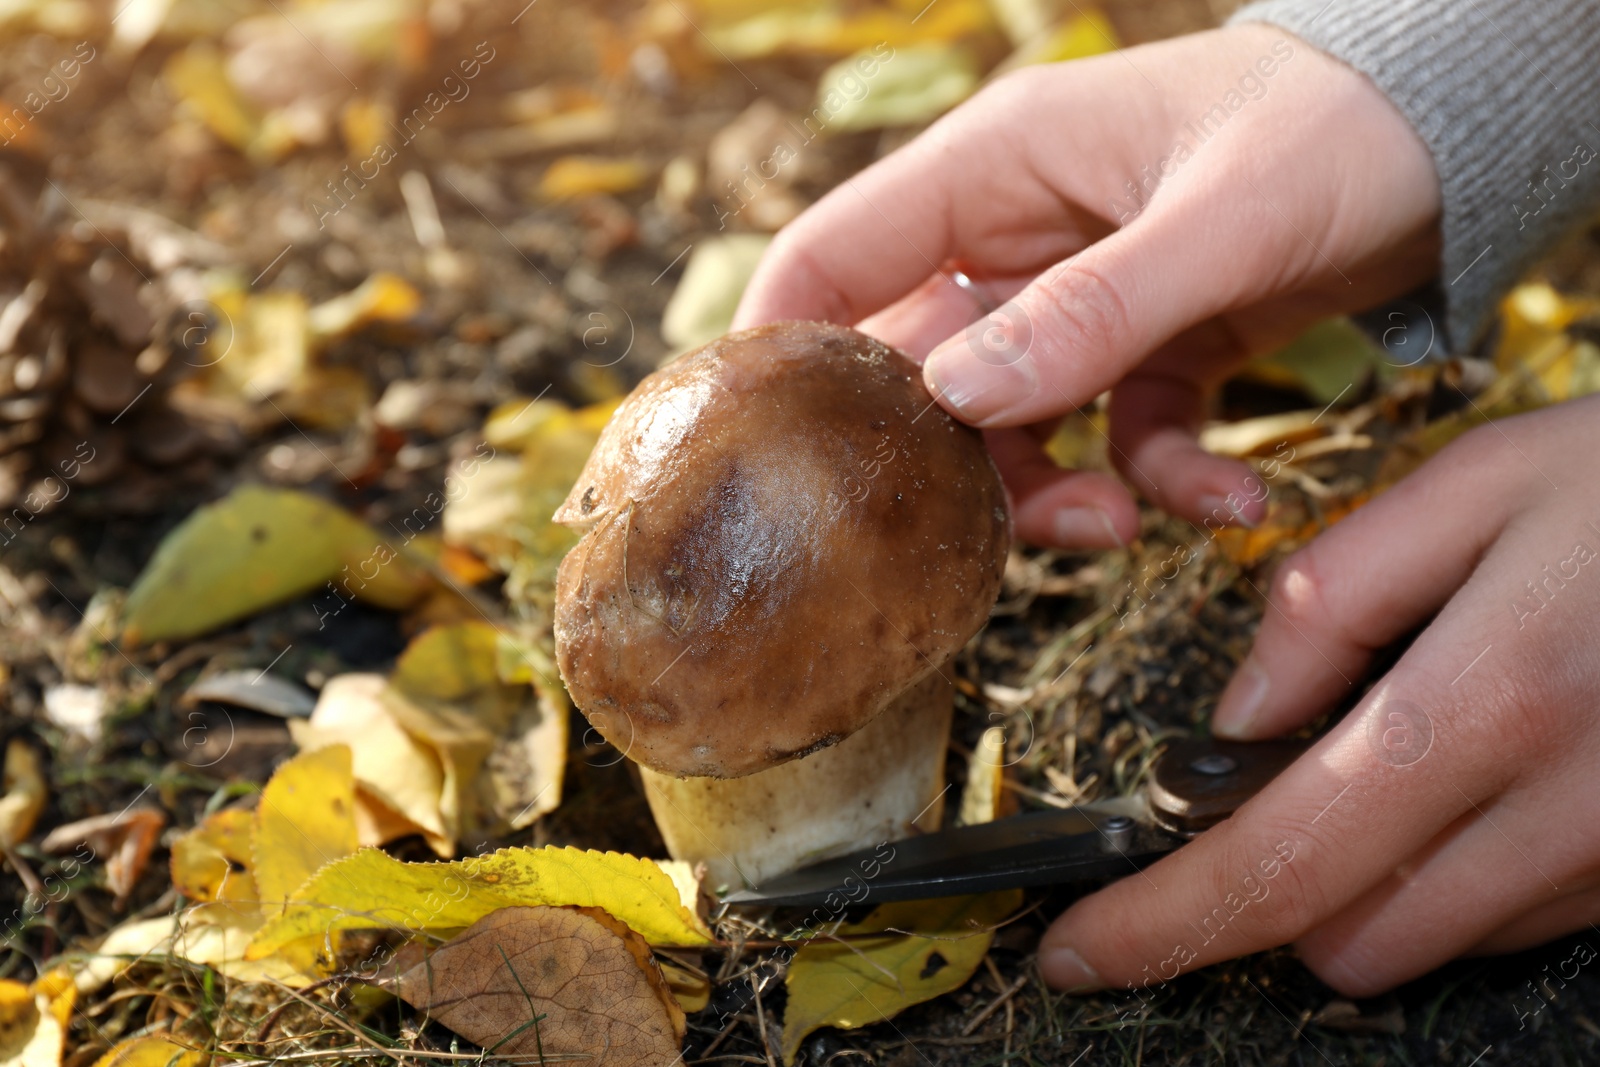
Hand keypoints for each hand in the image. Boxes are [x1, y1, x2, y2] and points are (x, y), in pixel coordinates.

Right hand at [734, 24, 1439, 548]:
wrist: (1455, 136)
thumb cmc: (1338, 125)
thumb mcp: (1221, 218)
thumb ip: (1092, 312)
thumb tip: (958, 398)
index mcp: (995, 168)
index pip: (832, 256)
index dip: (779, 351)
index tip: (757, 451)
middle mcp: (1019, 238)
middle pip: (918, 367)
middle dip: (944, 458)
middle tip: (975, 531)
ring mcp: (1082, 299)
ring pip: (1013, 422)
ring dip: (1054, 493)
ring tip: (1121, 532)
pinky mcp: (1152, 349)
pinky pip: (1121, 438)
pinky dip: (1163, 481)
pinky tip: (1229, 501)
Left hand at [1039, 397, 1599, 996]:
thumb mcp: (1478, 483)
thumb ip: (1333, 599)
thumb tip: (1238, 721)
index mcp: (1486, 701)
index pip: (1279, 863)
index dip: (1159, 924)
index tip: (1080, 949)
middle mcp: (1563, 809)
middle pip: (1343, 935)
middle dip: (1268, 889)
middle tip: (1258, 792)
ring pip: (1428, 943)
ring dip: (1369, 880)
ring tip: (1406, 745)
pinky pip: (1520, 921)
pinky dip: (1463, 874)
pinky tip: (1489, 766)